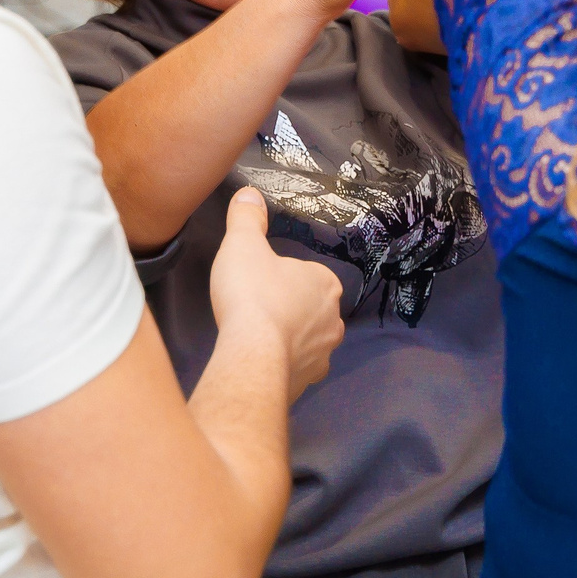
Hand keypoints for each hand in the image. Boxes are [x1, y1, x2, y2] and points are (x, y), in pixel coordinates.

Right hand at [209, 187, 344, 398]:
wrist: (252, 356)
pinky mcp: (307, 383)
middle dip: (290, 311)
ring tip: (258, 339)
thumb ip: (246, 218)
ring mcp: (323, 355)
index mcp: (325, 284)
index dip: (284, 278)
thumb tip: (249, 194)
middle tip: (258, 310)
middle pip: (311, 310)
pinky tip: (260, 362)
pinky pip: (296, 370)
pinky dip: (282, 366)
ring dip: (288, 341)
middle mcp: (334, 320)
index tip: (262, 284)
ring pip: (307, 342)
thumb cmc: (252, 295)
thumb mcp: (243, 245)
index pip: (309, 275)